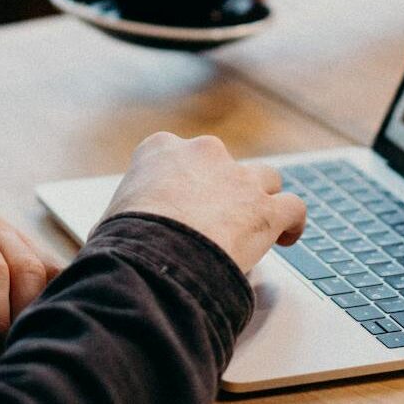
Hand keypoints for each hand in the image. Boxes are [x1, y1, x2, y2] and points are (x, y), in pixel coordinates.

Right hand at [101, 133, 307, 272]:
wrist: (155, 254)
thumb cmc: (124, 239)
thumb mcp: (110, 218)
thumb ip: (124, 216)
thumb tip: (110, 240)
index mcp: (160, 149)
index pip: (175, 153)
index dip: (182, 179)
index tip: (181, 200)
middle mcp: (203, 152)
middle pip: (222, 163)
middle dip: (222, 187)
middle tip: (215, 219)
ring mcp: (239, 178)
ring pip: (265, 178)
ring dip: (261, 199)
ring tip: (256, 224)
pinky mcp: (266, 208)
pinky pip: (293, 208)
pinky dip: (292, 223)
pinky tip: (287, 238)